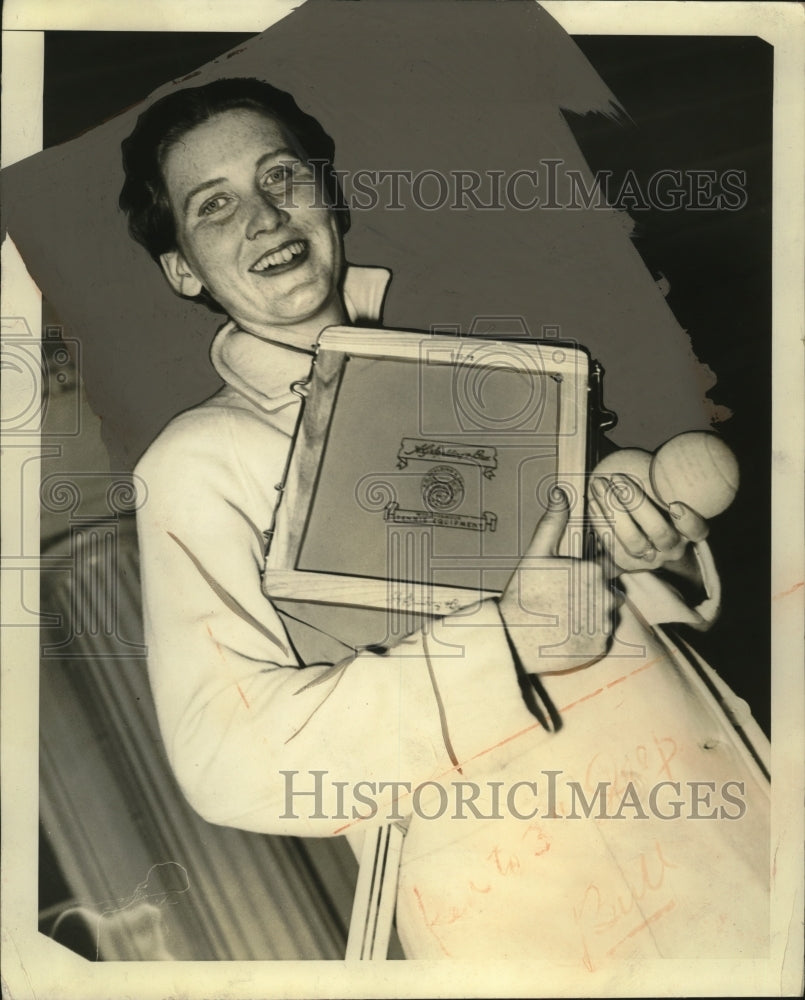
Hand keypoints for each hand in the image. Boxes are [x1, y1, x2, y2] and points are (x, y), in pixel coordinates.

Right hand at [498, 486, 617, 672]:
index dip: (585, 573)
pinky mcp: (600, 647)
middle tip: (560, 602)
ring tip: (562, 619)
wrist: (513, 637)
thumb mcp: (536, 554)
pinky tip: (565, 633)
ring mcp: (604, 624)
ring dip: (590, 616)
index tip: (567, 582)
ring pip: (604, 615)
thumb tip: (560, 492)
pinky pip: (600, 638)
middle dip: (589, 595)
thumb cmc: (523, 593)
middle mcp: (606, 597)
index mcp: (594, 572)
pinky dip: (587, 636)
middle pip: (606, 592)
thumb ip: (553, 523)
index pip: (604, 568)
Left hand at [587, 473, 707, 574]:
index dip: (687, 520)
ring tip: (600, 485)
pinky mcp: (625, 563)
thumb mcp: (670, 506)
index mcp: (690, 534)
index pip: (697, 530)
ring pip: (633, 540)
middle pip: (659, 532)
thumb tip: (668, 464)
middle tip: (618, 478)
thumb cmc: (661, 514)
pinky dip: (600, 522)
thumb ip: (669, 489)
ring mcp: (649, 559)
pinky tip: (592, 502)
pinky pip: (611, 545)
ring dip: (613, 510)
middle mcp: (672, 548)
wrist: (650, 549)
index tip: (674, 504)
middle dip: (636, 504)